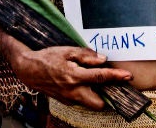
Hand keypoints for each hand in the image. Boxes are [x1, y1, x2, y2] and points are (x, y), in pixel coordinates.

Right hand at [9, 41, 132, 108]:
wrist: (27, 69)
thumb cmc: (48, 58)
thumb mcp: (67, 51)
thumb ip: (87, 55)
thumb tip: (103, 60)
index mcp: (74, 76)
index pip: (100, 78)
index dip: (116, 77)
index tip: (128, 76)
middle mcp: (72, 91)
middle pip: (97, 104)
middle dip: (108, 97)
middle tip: (115, 85)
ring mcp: (67, 98)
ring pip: (89, 104)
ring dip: (98, 96)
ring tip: (101, 83)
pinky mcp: (64, 100)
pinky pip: (80, 101)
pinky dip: (87, 95)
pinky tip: (87, 84)